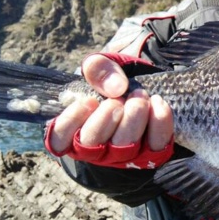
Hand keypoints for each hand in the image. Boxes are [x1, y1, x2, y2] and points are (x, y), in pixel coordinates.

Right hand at [46, 54, 173, 162]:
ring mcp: (124, 153)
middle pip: (93, 144)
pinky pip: (155, 146)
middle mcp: (96, 147)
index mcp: (75, 128)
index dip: (70, 122)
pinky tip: (158, 103)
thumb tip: (116, 87)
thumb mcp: (103, 67)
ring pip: (124, 147)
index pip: (59, 139)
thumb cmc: (115, 80)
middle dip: (105, 119)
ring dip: (132, 120)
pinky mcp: (151, 151)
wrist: (147, 82)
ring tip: (139, 97)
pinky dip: (159, 124)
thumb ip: (100, 69)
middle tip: (118, 99)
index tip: (88, 101)